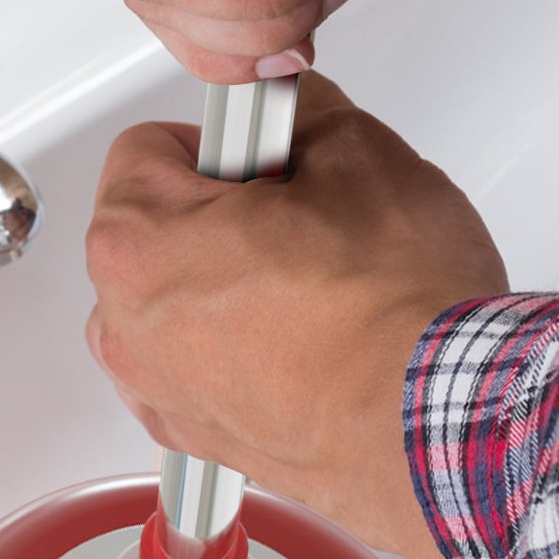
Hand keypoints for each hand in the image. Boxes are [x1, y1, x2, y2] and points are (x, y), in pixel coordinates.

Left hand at [84, 70, 508, 558]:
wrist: (432, 425)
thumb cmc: (395, 313)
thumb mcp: (359, 155)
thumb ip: (305, 118)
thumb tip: (296, 120)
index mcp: (137, 243)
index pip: (147, 150)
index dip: (222, 142)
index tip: (269, 158)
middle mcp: (126, 328)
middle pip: (155, 234)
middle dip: (218, 217)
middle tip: (299, 224)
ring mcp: (157, 393)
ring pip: (174, 308)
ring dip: (224, 289)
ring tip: (309, 292)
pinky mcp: (196, 441)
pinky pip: (196, 374)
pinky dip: (236, 356)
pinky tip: (301, 348)